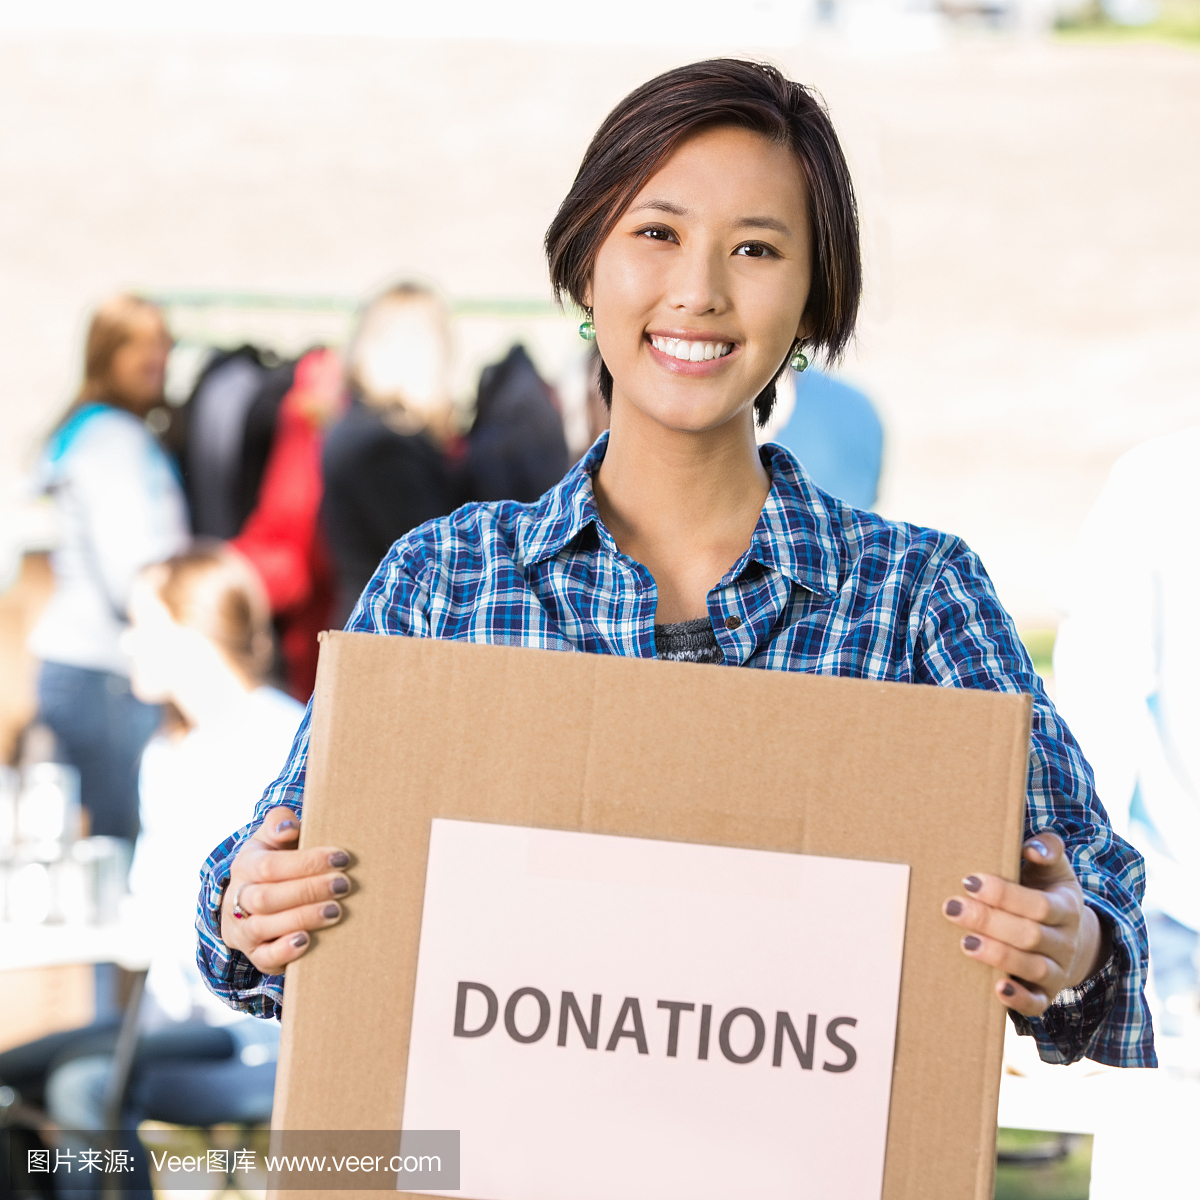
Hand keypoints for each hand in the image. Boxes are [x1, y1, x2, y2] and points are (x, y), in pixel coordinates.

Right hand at [219, 806, 352, 973]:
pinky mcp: (256, 954)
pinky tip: (307, 940)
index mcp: (245, 866)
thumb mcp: (272, 838)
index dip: (306, 862)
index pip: (270, 866)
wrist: (253, 900)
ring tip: (336, 911)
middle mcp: (238, 898)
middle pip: (266, 897)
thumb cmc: (276, 861)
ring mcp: (244, 929)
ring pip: (264, 926)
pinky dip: (285, 951)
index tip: (341, 858)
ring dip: (303, 918)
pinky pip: (264, 958)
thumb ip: (279, 823)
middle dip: (308, 890)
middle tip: (344, 885)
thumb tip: (289, 827)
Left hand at [941, 832, 1106, 1017]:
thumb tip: (1033, 849)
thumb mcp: (1054, 869)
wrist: (1066, 937)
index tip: (969, 881)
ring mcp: (1057, 971)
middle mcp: (1065, 942)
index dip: (1005, 894)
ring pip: (1032, 967)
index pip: (1039, 904)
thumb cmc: (1046, 892)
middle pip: (1029, 935)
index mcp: (1066, 908)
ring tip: (965, 942)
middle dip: (989, 921)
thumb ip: (1048, 850)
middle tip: (952, 907)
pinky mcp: (1046, 995)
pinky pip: (1037, 1003)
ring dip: (997, 955)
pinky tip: (997, 988)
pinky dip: (1019, 998)